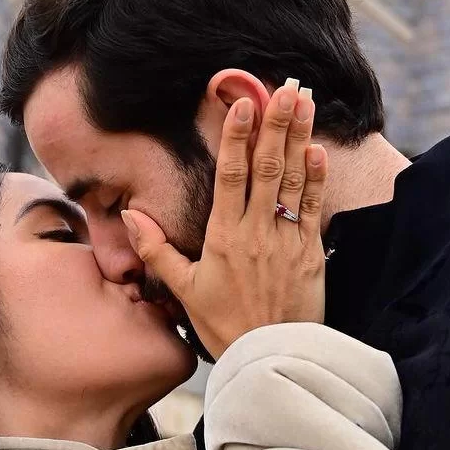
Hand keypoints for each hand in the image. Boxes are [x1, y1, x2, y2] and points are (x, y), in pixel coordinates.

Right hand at [122, 83, 327, 359]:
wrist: (269, 362)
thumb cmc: (223, 327)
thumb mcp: (182, 290)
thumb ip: (156, 250)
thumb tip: (132, 214)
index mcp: (223, 237)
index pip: (232, 175)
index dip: (238, 136)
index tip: (244, 103)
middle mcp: (257, 232)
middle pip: (267, 167)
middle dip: (277, 124)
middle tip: (286, 88)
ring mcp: (287, 241)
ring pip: (293, 180)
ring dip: (300, 138)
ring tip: (305, 105)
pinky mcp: (311, 254)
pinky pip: (313, 208)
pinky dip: (316, 178)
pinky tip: (318, 151)